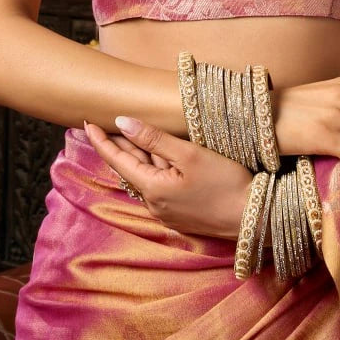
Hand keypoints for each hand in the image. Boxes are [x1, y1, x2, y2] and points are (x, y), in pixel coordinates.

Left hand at [84, 116, 253, 239]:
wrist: (253, 217)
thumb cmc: (225, 183)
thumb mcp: (189, 154)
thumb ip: (154, 138)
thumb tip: (122, 122)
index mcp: (151, 188)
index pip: (117, 159)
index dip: (101, 140)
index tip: (86, 122)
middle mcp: (153, 203)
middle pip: (129, 167)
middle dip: (118, 144)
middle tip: (103, 122)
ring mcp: (166, 210)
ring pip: (145, 175)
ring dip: (137, 154)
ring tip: (127, 132)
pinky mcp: (180, 212)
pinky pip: (159, 184)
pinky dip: (153, 167)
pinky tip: (158, 154)